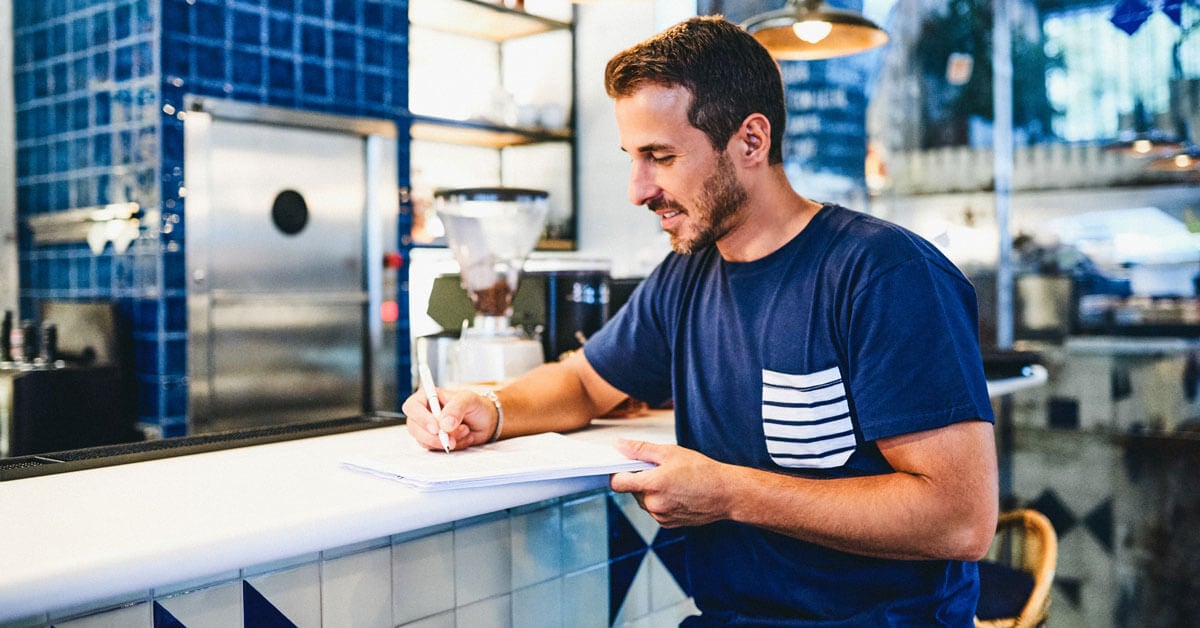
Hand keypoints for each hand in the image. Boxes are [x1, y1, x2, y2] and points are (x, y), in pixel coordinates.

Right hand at [401, 387, 496, 451]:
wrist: (486, 421)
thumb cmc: (476, 406)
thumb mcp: (469, 400)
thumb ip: (456, 408)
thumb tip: (445, 424)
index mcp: (428, 396)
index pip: (412, 407)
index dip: (421, 418)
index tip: (437, 428)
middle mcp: (424, 412)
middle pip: (414, 428)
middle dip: (434, 436)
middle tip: (451, 438)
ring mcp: (427, 428)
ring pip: (424, 441)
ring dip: (445, 441)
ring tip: (464, 431)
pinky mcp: (434, 441)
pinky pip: (435, 449)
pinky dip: (452, 446)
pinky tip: (463, 437)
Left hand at [609, 439, 729, 527]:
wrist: (726, 494)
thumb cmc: (702, 470)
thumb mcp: (670, 452)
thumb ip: (640, 449)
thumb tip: (618, 445)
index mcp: (651, 485)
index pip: (617, 483)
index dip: (617, 473)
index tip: (623, 466)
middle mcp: (653, 504)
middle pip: (631, 491)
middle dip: (640, 480)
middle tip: (659, 469)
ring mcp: (660, 517)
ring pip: (644, 502)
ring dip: (650, 491)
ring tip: (672, 481)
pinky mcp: (668, 524)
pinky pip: (655, 511)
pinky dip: (660, 502)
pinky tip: (676, 493)